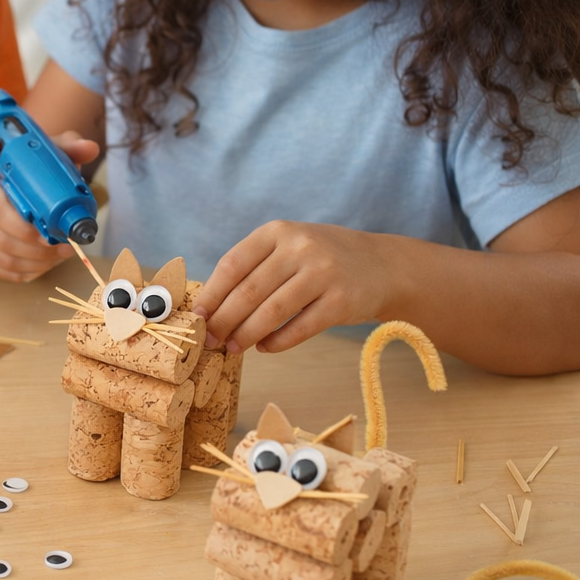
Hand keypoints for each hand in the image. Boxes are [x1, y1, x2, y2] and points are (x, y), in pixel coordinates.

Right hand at [0, 133, 99, 281]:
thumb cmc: (31, 171)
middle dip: (37, 250)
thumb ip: (68, 149)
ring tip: (59, 256)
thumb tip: (89, 149)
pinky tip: (43, 265)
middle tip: (64, 249)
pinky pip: (1, 271)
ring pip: (3, 259)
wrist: (14, 184)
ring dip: (36, 263)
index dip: (24, 227)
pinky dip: (25, 272)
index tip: (52, 234)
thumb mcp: (48, 155)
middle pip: (1, 240)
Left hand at [193, 221, 396, 353]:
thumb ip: (254, 268)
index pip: (232, 264)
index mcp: (278, 231)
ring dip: (246, 335)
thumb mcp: (288, 247)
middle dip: (223, 321)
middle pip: (248, 291)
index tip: (196, 318)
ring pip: (271, 312)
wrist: (383, 265)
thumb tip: (210, 309)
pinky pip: (300, 328)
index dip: (210, 295)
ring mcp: (324, 273)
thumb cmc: (321, 260)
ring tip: (232, 348)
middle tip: (209, 340)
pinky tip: (264, 348)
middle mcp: (300, 247)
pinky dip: (277, 342)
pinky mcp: (342, 301)